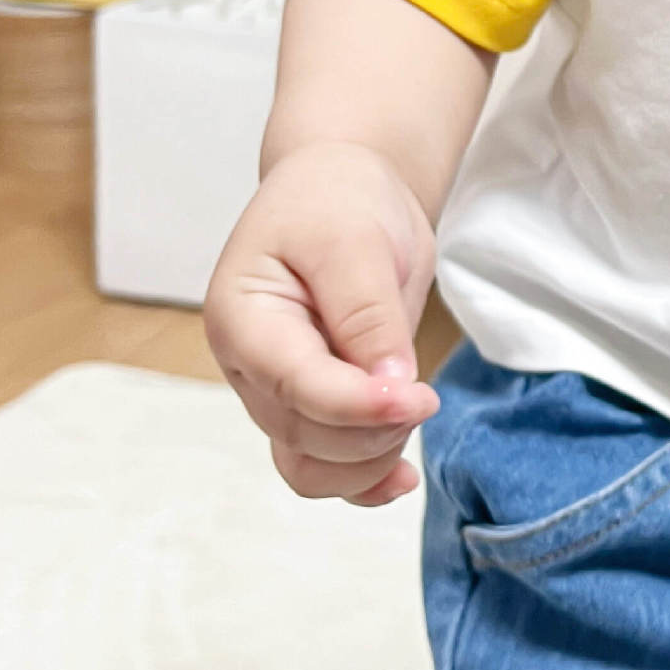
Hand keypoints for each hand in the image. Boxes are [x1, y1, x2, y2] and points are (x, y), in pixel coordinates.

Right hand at [205, 141, 441, 507]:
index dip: (358, 406)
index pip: (296, 385)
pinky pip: (324, 465)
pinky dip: (363, 480)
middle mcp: (251, 364)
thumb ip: (368, 314)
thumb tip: (390, 388)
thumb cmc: (338, 202)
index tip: (419, 398)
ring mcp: (278, 390)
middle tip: (426, 393)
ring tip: (416, 415)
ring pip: (312, 463)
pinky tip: (402, 478)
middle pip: (305, 434)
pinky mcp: (313, 403)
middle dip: (373, 428)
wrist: (342, 189)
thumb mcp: (353, 240)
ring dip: (371, 460)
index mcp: (243, 317)